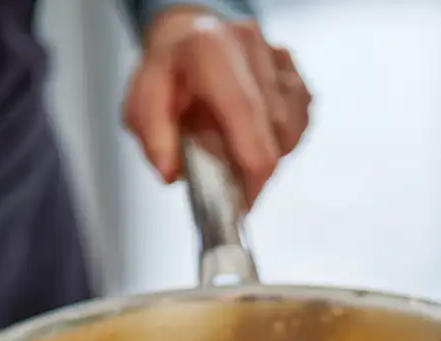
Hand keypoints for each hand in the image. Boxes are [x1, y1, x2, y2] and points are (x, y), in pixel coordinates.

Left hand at [123, 7, 311, 204]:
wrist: (191, 41)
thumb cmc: (169, 74)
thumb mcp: (141, 102)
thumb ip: (153, 135)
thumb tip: (170, 171)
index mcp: (209, 48)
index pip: (244, 110)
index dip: (251, 163)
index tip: (245, 199)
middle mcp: (250, 45)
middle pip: (274, 126)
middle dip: (256, 168)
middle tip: (234, 188)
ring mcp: (277, 57)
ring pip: (291, 128)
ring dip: (269, 153)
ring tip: (237, 150)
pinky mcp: (294, 73)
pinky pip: (299, 122)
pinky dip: (280, 141)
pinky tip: (254, 135)